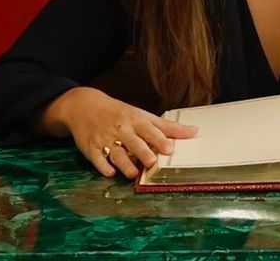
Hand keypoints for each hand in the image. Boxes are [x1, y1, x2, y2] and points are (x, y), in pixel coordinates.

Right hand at [44, 86, 199, 178]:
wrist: (85, 106)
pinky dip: (103, 166)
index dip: (159, 139)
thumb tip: (195, 132)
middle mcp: (122, 130)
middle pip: (133, 142)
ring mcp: (105, 139)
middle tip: (151, 162)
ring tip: (132, 173)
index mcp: (135, 120)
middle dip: (142, 152)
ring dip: (124, 164)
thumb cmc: (120, 113)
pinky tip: (110, 172)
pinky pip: (97, 159)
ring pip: (116, 153)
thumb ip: (168, 127)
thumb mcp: (143, 115)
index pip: (149, 130)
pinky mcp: (92, 148)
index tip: (169, 148)